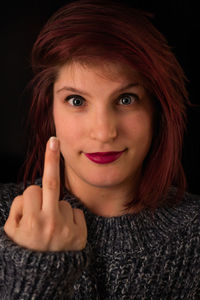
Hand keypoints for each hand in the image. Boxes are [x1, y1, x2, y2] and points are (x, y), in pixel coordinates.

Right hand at [4, 137, 86, 251]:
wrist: (43, 278)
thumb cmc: (25, 250)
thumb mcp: (11, 231)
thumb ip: (19, 209)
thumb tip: (32, 192)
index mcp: (30, 222)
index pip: (32, 190)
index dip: (30, 197)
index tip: (37, 178)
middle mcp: (50, 223)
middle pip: (52, 183)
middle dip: (51, 159)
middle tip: (53, 141)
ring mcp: (67, 228)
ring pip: (62, 201)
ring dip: (56, 208)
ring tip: (51, 229)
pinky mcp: (80, 233)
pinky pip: (75, 212)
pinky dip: (69, 217)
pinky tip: (63, 232)